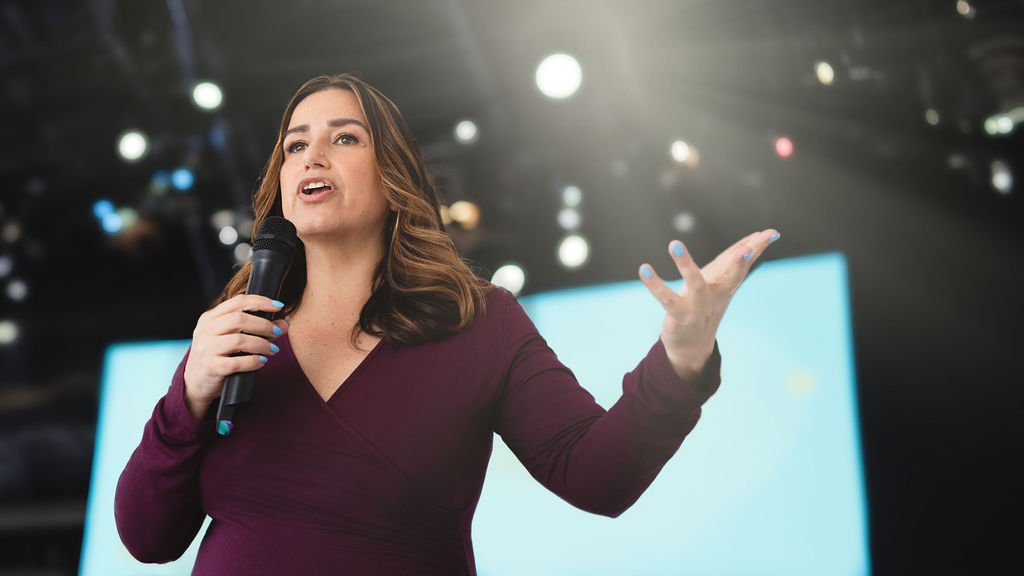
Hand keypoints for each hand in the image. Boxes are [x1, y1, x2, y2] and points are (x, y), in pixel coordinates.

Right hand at [182, 294, 289, 420]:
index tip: (279, 306)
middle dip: (263, 325)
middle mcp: (205, 330)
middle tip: (278, 331)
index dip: (260, 301)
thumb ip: (258, 329)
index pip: (237, 302)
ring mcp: (206, 349)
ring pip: (238, 340)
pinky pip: (236, 362)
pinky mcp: (211, 367)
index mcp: (210, 318)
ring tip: (273, 350)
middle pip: (239, 319)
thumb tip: (284, 323)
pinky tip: (261, 362)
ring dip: (261, 344)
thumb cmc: (218, 357)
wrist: (195, 384)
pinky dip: (253, 361)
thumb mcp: (233, 339)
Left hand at [638, 229, 780, 380]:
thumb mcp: (720, 285)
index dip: (758, 249)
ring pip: (695, 284)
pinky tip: (644, 269)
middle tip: (748, 249)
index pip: (744, 264)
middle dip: (740, 263)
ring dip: (685, 264)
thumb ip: (732, 264)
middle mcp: (716, 295)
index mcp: (727, 285)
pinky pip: (666, 299)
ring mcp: (698, 306)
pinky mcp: (679, 315)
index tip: (771, 233)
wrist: (692, 347)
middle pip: (730, 277)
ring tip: (674, 244)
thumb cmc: (706, 307)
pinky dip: (654, 284)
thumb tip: (750, 244)